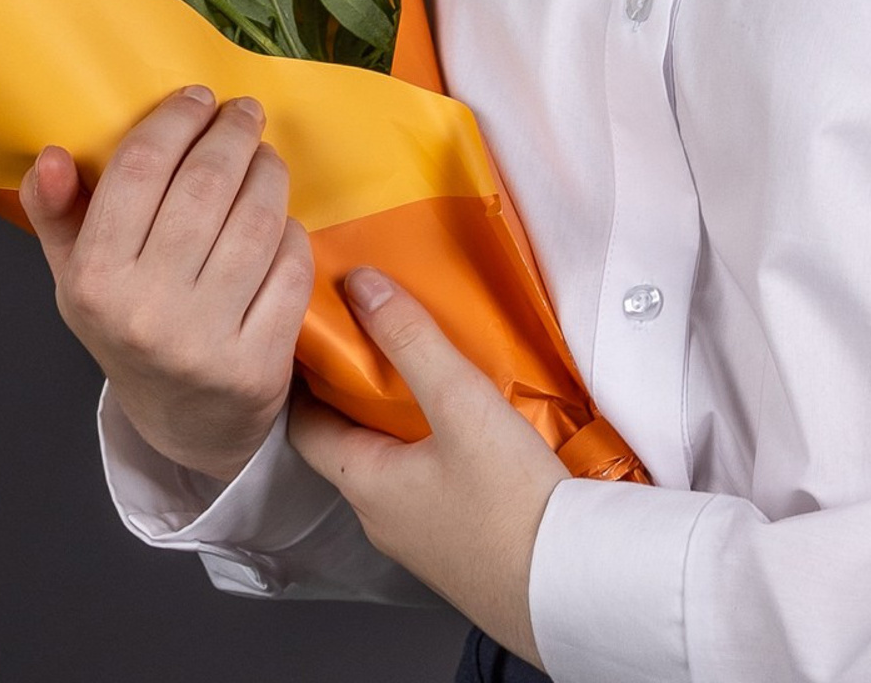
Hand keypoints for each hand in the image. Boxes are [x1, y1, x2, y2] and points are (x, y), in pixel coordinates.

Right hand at [21, 84, 313, 485]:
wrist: (182, 422)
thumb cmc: (128, 324)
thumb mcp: (77, 275)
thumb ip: (57, 213)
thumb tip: (52, 155)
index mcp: (95, 281)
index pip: (139, 170)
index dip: (176, 120)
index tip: (199, 97)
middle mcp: (146, 310)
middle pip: (204, 186)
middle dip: (232, 133)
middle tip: (244, 113)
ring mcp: (205, 339)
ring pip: (255, 221)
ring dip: (268, 172)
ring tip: (264, 157)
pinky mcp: (258, 362)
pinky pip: (290, 267)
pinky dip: (291, 232)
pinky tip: (280, 220)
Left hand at [290, 268, 570, 663]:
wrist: (565, 583)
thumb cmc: (507, 503)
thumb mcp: (459, 402)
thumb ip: (410, 339)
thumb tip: (361, 286)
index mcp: (364, 483)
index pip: (306, 425)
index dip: (305, 377)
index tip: (317, 333)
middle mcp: (380, 515)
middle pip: (350, 442)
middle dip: (357, 390)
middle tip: (376, 336)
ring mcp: (417, 535)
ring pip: (391, 464)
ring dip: (398, 420)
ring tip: (425, 371)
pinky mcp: (455, 542)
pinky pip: (427, 484)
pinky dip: (431, 446)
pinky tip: (468, 426)